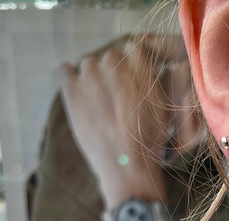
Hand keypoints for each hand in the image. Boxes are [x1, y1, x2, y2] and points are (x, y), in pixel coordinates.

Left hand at [60, 34, 192, 206]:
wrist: (127, 164)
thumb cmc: (149, 141)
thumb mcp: (164, 109)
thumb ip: (155, 83)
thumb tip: (147, 74)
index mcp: (141, 66)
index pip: (134, 48)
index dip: (133, 65)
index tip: (132, 80)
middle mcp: (116, 63)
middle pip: (111, 57)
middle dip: (113, 74)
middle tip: (117, 99)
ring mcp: (91, 74)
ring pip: (88, 64)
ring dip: (93, 78)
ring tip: (99, 104)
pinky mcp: (71, 89)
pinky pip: (64, 70)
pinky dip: (69, 77)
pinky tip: (77, 92)